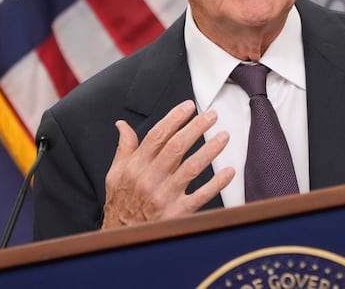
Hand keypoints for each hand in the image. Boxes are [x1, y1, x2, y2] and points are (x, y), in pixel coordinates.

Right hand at [101, 100, 233, 228]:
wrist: (122, 238)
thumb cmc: (121, 203)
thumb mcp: (115, 174)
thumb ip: (124, 148)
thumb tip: (122, 125)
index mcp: (135, 166)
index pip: (157, 135)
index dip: (175, 118)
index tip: (189, 106)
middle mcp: (149, 179)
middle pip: (177, 146)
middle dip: (196, 127)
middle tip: (212, 115)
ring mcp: (164, 196)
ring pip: (191, 168)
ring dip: (210, 150)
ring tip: (224, 136)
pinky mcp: (177, 213)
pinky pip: (200, 196)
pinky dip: (216, 183)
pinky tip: (229, 171)